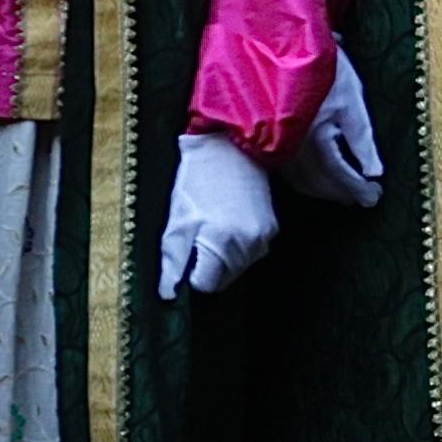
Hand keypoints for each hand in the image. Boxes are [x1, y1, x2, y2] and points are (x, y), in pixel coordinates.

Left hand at [159, 129, 277, 298]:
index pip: (204, 285)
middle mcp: (249, 248)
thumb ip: (173, 261)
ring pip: (237, 266)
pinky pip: (250, 251)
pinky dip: (237, 243)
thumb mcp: (177, 220)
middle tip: (198, 233)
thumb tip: (168, 294)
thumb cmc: (198, 181)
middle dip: (207, 264)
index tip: (187, 250)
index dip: (191, 271)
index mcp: (222, 246)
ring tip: (214, 223)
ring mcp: (264, 238)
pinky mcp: (272, 228)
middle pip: (223, 278)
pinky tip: (230, 219)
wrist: (232, 147)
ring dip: (222, 255)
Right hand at [276, 49, 384, 207]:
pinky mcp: (266, 139)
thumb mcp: (351, 98)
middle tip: (367, 197)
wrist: (280, 45)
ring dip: (325, 190)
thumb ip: (362, 139)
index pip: (339, 176)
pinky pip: (287, 170)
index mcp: (315, 139)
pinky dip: (307, 180)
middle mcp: (291, 147)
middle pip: (319, 183)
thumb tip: (375, 171)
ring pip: (301, 180)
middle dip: (344, 194)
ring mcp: (276, 144)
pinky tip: (321, 178)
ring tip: (348, 192)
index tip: (376, 196)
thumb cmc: (322, 68)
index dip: (358, 189)